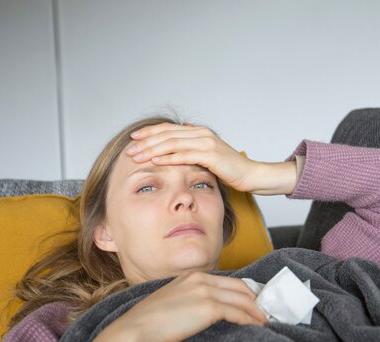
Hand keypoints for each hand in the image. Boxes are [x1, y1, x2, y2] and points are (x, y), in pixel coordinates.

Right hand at [81, 272, 266, 341]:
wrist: (136, 330)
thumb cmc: (148, 322)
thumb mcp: (171, 301)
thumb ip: (190, 299)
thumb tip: (205, 311)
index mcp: (192, 276)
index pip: (229, 281)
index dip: (245, 293)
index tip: (254, 304)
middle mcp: (201, 279)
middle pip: (240, 288)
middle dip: (256, 301)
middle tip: (266, 313)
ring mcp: (205, 292)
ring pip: (242, 300)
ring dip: (257, 312)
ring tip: (266, 322)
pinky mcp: (208, 307)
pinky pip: (238, 313)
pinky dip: (250, 320)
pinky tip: (256, 327)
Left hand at [127, 122, 297, 194]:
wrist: (250, 174)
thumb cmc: (229, 168)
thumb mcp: (208, 155)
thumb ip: (194, 147)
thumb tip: (180, 140)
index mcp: (198, 132)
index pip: (168, 129)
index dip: (150, 133)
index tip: (134, 138)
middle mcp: (200, 134)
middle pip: (166, 134)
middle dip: (146, 141)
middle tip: (129, 149)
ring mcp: (206, 143)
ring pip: (172, 144)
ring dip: (152, 150)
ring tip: (137, 157)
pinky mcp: (210, 155)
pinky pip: (184, 155)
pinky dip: (167, 158)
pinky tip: (154, 162)